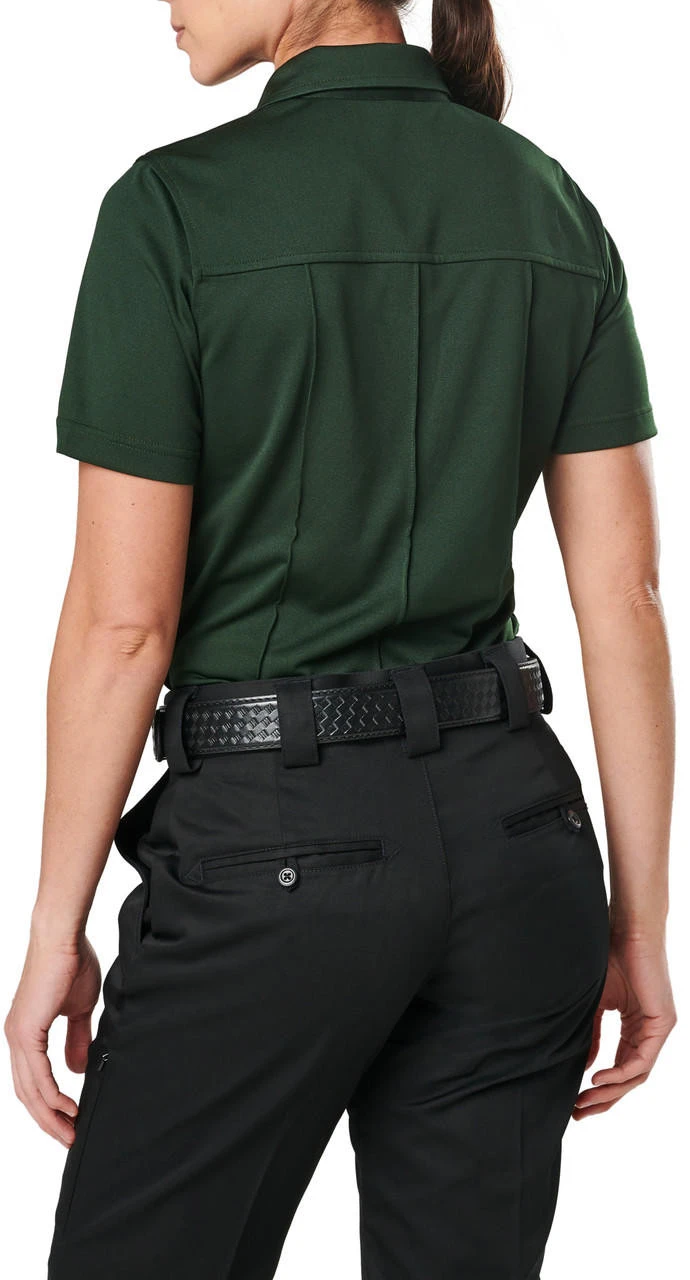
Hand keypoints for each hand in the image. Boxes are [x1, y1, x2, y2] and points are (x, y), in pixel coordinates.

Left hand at [4, 930, 100, 1145]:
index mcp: (26, 1033)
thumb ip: (76, 1038)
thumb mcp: (78, 1009)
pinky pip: (38, 1075)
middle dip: (48, 1121)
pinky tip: (69, 1108)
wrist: (63, 938)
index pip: (32, 1081)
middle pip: (27, 1093)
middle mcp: (16, 1039)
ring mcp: (18, 1036)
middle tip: (69, 1139)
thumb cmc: (71, 963)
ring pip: (30, 1090)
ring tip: (71, 1132)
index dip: (49, 1106)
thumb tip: (77, 1069)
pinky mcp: (26, 1032)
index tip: (70, 1122)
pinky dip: (52, 1096)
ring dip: (51, 1115)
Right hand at [573, 932, 676, 1117]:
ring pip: (637, 1074)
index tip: (576, 1101)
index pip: (621, 1067)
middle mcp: (650, 1031)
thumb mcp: (595, 1005)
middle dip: (604, 1099)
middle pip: (630, 1078)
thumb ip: (592, 1036)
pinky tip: (599, 1079)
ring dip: (611, 1092)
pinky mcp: (663, 1023)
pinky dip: (620, 1073)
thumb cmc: (609, 957)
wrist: (626, 930)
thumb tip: (585, 1066)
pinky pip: (642, 1060)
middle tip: (579, 1113)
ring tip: (585, 1101)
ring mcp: (658, 1029)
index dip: (600, 1088)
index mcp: (635, 1026)